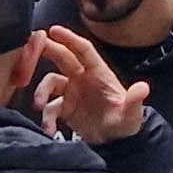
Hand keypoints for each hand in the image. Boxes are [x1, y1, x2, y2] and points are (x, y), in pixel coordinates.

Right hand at [30, 27, 153, 145]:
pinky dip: (46, 117)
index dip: (69, 38)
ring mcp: (72, 92)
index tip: (53, 30)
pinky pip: (50, 108)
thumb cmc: (126, 122)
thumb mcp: (132, 113)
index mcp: (98, 73)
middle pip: (62, 58)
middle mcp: (83, 78)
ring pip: (50, 82)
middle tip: (29, 50)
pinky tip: (48, 128)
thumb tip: (143, 88)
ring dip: (41, 92)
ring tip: (39, 106)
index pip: (83, 50)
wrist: (116, 143)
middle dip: (46, 51)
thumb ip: (134, 100)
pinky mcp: (65, 109)